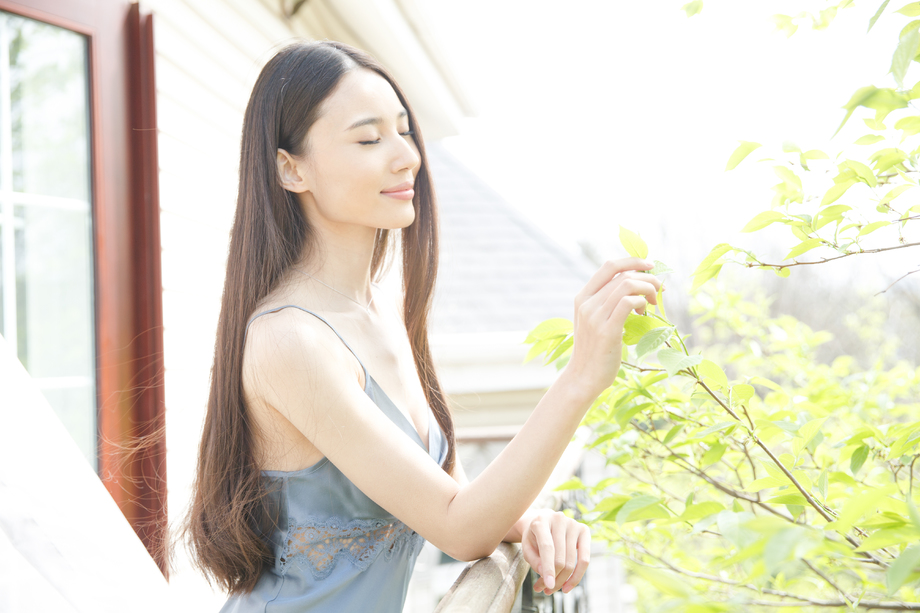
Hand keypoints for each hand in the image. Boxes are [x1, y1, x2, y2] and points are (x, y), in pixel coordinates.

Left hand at [521, 510, 590, 594]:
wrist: (544, 521)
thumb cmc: (534, 537)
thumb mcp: (527, 547)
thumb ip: (533, 560)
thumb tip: (545, 574)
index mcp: (541, 521)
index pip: (547, 547)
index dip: (548, 568)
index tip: (549, 585)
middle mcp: (559, 519)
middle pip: (560, 558)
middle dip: (553, 578)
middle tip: (545, 590)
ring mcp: (573, 523)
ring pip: (571, 561)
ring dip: (562, 581)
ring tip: (551, 590)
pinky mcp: (584, 530)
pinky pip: (585, 558)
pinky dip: (577, 575)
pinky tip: (568, 586)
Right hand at [567, 258, 660, 397]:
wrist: (583, 377)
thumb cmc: (595, 350)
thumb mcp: (594, 321)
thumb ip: (606, 303)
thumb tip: (633, 285)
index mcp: (582, 297)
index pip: (609, 266)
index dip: (632, 261)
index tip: (650, 266)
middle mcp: (586, 303)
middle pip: (623, 275)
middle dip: (648, 278)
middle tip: (660, 291)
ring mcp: (595, 316)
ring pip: (628, 285)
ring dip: (648, 290)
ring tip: (652, 303)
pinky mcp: (606, 330)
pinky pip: (628, 302)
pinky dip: (641, 302)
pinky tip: (643, 313)